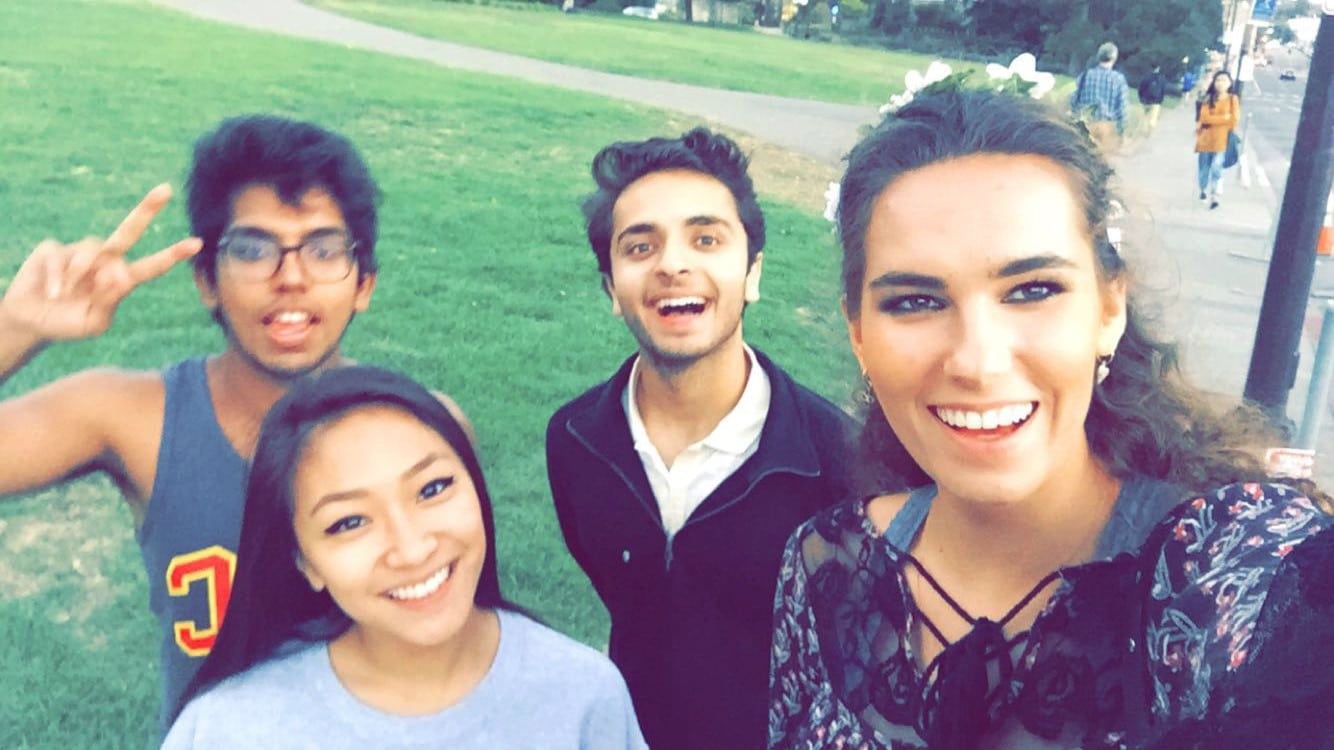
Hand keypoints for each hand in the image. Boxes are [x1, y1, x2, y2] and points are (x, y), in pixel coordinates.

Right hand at [0, 185, 200, 342]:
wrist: (33, 323)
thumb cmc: (69, 324)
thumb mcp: (95, 323)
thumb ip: (111, 301)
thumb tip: (121, 277)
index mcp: (121, 279)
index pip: (152, 265)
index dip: (173, 255)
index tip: (197, 243)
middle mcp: (105, 260)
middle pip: (129, 230)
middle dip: (147, 209)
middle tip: (166, 189)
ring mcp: (79, 252)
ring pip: (91, 249)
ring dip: (79, 274)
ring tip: (66, 294)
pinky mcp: (53, 249)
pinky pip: (59, 256)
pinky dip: (57, 277)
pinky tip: (53, 292)